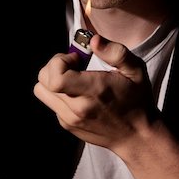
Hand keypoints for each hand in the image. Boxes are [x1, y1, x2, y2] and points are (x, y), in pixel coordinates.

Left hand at [33, 34, 158, 152]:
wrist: (137, 137)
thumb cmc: (137, 100)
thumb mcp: (136, 70)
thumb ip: (115, 52)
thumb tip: (93, 41)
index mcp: (94, 91)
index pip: (56, 78)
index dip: (60, 62)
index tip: (77, 59)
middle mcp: (78, 108)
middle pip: (43, 81)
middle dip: (55, 66)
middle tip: (75, 65)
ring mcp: (69, 119)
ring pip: (41, 91)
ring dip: (53, 79)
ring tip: (73, 77)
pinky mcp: (67, 125)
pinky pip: (51, 102)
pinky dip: (59, 92)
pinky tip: (78, 92)